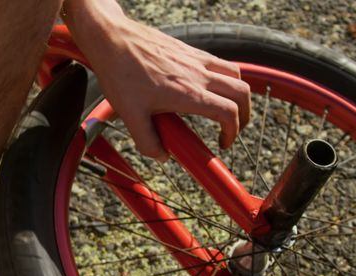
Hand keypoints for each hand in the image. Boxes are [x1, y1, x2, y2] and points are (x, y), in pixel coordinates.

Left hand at [62, 0, 251, 157]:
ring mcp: (196, 59)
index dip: (232, 132)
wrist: (112, 39)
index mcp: (188, 93)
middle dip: (243, 115)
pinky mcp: (190, 50)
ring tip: (226, 109)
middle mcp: (199, 74)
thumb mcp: (130, 115)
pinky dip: (224, 78)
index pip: (229, 113)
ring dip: (237, 94)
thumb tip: (162, 156)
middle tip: (232, 129)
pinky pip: (219, 63)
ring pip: (235, 75)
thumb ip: (147, 141)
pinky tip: (206, 88)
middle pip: (241, 93)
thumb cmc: (120, 73)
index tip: (223, 143)